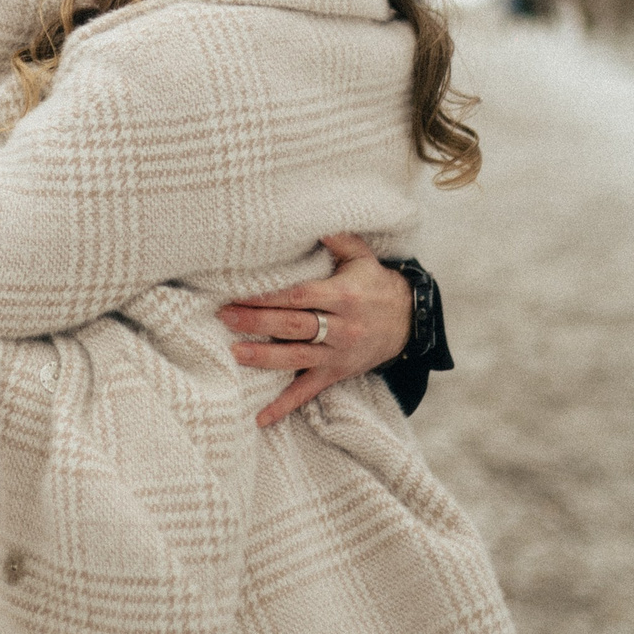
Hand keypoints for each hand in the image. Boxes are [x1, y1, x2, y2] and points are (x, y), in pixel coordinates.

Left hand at [219, 234, 411, 426]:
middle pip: (294, 326)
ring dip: (264, 357)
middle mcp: (341, 327)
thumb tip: (311, 214)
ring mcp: (338, 354)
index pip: (299, 296)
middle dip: (257, 322)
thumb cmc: (374, 283)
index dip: (269, 296)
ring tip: (234, 353)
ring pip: (296, 358)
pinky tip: (260, 418)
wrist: (409, 321)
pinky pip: (307, 392)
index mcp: (343, 295)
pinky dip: (284, 406)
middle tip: (224, 316)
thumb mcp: (361, 256)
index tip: (238, 291)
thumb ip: (336, 237)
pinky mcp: (336, 374)